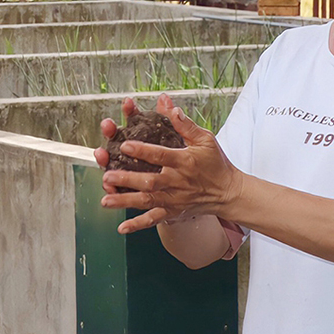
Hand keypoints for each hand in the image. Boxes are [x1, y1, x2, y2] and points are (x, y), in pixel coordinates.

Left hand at [99, 104, 243, 233]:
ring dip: (125, 201)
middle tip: (108, 175)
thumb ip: (184, 124)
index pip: (161, 155)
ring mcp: (174, 199)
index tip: (125, 144)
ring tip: (106, 200)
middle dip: (128, 179)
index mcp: (185, 161)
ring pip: (147, 201)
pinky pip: (154, 219)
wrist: (227, 191)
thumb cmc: (215, 163)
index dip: (143, 150)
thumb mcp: (205, 139)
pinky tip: (122, 228)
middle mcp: (177, 182)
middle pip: (150, 182)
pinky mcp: (173, 211)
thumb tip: (168, 105)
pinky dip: (138, 224)